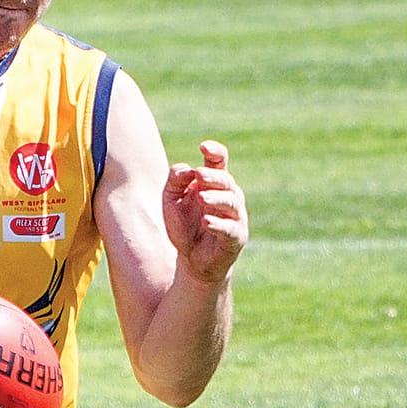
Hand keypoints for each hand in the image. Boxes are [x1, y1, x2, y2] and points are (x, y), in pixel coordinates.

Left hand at [163, 141, 246, 284]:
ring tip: (202, 198)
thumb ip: (175, 181)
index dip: (215, 152)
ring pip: (232, 202)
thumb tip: (186, 169)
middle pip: (226, 180)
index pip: (219, 162)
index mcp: (214, 184)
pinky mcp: (236, 237)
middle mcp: (229, 197)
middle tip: (199, 175)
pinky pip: (230, 229)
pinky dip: (219, 224)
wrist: (192, 260)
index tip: (203, 147)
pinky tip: (206, 221)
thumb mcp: (171, 200)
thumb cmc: (184, 227)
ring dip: (217, 198)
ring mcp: (235, 217)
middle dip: (213, 177)